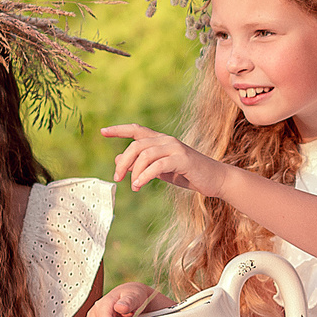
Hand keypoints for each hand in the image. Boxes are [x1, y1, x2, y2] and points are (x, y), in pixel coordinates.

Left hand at [100, 124, 228, 196]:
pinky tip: (140, 185)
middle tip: (117, 177)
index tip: (102, 132)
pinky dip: (145, 175)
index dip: (119, 130)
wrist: (214, 179)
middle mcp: (167, 140)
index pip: (136, 130)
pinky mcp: (183, 159)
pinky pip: (158, 165)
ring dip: (134, 171)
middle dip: (123, 161)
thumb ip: (141, 164)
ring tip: (132, 186)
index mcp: (161, 140)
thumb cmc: (187, 174)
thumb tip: (118, 161)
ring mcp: (175, 148)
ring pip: (145, 153)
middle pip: (137, 144)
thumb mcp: (160, 169)